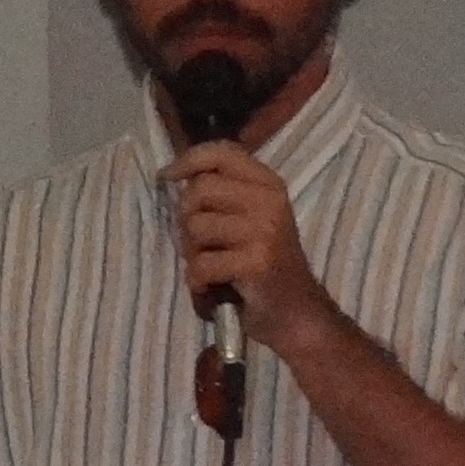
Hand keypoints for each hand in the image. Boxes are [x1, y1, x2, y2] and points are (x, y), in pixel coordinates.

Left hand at [159, 143, 339, 349]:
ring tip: (213, 265)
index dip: (188, 160)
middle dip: (186, 218)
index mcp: (268, 184)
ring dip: (192, 253)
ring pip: (194, 227)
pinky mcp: (257, 262)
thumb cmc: (261, 262)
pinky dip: (198, 281)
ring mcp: (266, 231)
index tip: (167, 176)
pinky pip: (201, 264)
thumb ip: (221, 192)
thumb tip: (173, 173)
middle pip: (198, 190)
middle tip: (200, 243)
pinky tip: (214, 287)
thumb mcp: (249, 217)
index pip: (221, 152)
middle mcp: (270, 201)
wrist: (297, 313)